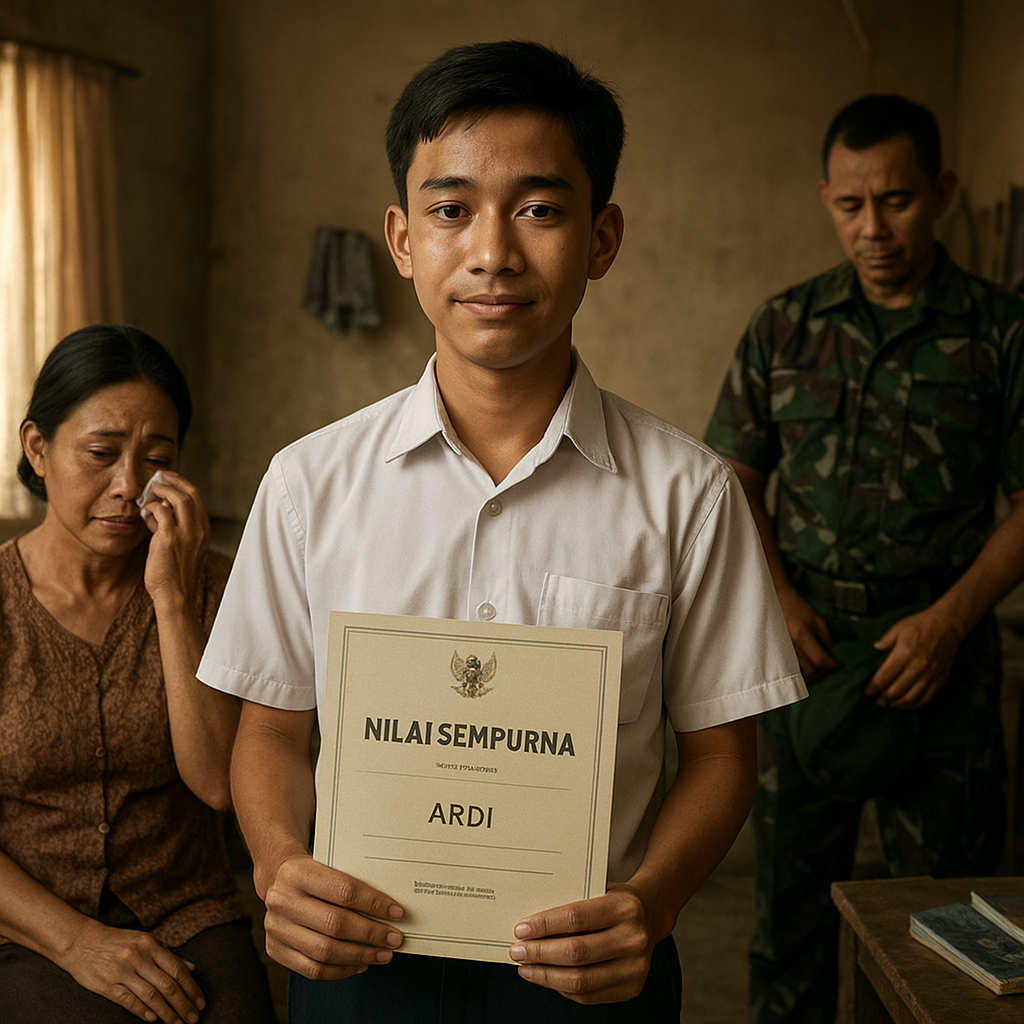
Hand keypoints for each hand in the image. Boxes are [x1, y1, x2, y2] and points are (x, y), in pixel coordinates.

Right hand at [55, 917, 203, 1023]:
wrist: (81, 941)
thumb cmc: (117, 942)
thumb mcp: (145, 941)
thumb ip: (168, 955)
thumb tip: (191, 968)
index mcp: (151, 945)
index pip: (177, 969)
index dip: (191, 988)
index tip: (200, 1002)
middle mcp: (139, 957)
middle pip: (167, 984)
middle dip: (183, 1004)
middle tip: (193, 1018)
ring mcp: (122, 971)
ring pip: (150, 995)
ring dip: (166, 1012)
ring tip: (176, 1023)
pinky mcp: (106, 984)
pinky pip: (128, 1000)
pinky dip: (142, 1011)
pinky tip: (153, 1019)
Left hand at [141, 472, 209, 608]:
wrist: (175, 596)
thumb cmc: (176, 575)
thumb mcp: (184, 548)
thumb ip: (175, 529)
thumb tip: (160, 513)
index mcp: (204, 531)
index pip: (198, 499)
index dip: (184, 486)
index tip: (172, 481)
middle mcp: (199, 529)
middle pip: (191, 493)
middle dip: (175, 481)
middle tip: (161, 477)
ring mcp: (186, 533)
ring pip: (179, 498)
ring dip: (164, 490)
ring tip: (152, 490)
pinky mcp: (169, 538)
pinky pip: (161, 512)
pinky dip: (153, 507)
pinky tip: (145, 512)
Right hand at [261, 854, 403, 979]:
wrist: (277, 876)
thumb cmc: (314, 870)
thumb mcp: (329, 862)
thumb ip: (353, 880)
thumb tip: (391, 907)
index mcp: (297, 872)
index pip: (344, 891)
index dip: (374, 904)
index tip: (397, 913)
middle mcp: (282, 900)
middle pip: (335, 924)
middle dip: (371, 934)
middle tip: (394, 938)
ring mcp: (275, 927)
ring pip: (324, 951)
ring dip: (360, 955)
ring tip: (383, 954)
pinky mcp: (275, 949)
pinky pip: (312, 970)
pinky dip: (341, 970)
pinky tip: (360, 963)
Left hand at [508, 884, 657, 1003]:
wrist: (652, 913)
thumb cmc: (614, 899)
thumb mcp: (597, 889)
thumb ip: (570, 903)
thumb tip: (528, 925)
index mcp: (625, 908)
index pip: (576, 918)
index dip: (545, 925)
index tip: (521, 929)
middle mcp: (634, 939)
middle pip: (576, 953)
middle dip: (540, 953)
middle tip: (517, 951)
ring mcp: (636, 968)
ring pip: (581, 980)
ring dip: (546, 975)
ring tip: (526, 967)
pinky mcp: (632, 988)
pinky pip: (589, 995)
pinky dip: (563, 987)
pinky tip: (547, 976)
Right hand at [776, 584, 836, 681]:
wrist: (771, 597)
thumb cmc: (793, 603)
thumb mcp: (813, 616)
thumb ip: (824, 634)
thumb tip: (831, 648)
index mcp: (801, 635)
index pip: (820, 659)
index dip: (830, 664)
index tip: (836, 664)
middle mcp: (789, 645)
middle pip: (808, 669)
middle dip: (820, 671)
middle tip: (826, 667)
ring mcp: (778, 649)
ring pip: (796, 671)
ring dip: (808, 672)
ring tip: (815, 668)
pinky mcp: (772, 650)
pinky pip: (786, 666)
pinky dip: (796, 669)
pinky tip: (801, 666)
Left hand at [866, 606, 962, 708]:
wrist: (947, 625)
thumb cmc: (920, 625)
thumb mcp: (898, 628)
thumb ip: (885, 640)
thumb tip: (874, 649)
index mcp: (904, 654)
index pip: (884, 677)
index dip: (873, 687)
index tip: (867, 692)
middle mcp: (918, 667)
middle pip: (896, 691)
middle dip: (883, 698)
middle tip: (876, 700)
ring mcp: (930, 675)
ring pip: (910, 698)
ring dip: (897, 704)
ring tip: (889, 704)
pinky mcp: (940, 679)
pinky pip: (926, 699)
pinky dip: (913, 705)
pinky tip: (905, 704)